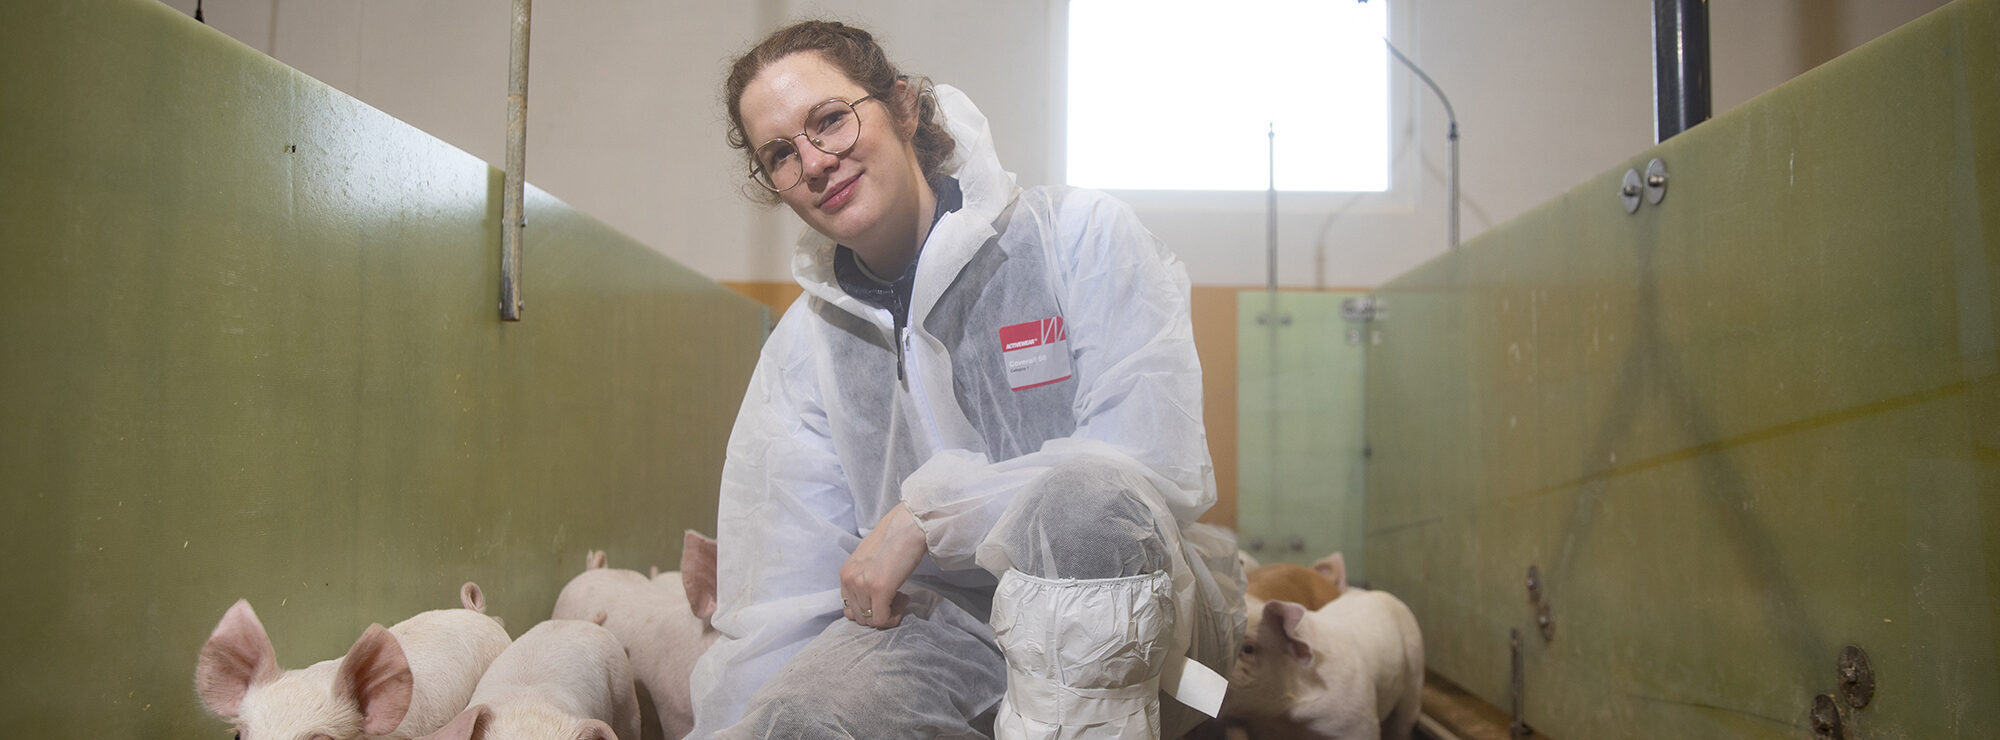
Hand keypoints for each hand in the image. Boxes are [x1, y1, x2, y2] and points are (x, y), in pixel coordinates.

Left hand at [840, 503, 926, 627]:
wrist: (908, 526)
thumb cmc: (893, 539)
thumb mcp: (868, 560)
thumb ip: (863, 578)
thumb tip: (868, 600)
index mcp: (845, 573)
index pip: (849, 607)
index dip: (868, 608)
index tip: (883, 598)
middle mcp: (849, 580)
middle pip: (859, 617)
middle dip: (878, 613)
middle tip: (895, 598)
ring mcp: (862, 585)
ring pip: (871, 620)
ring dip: (888, 614)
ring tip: (900, 596)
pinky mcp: (879, 589)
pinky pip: (882, 619)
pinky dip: (894, 616)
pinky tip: (903, 598)